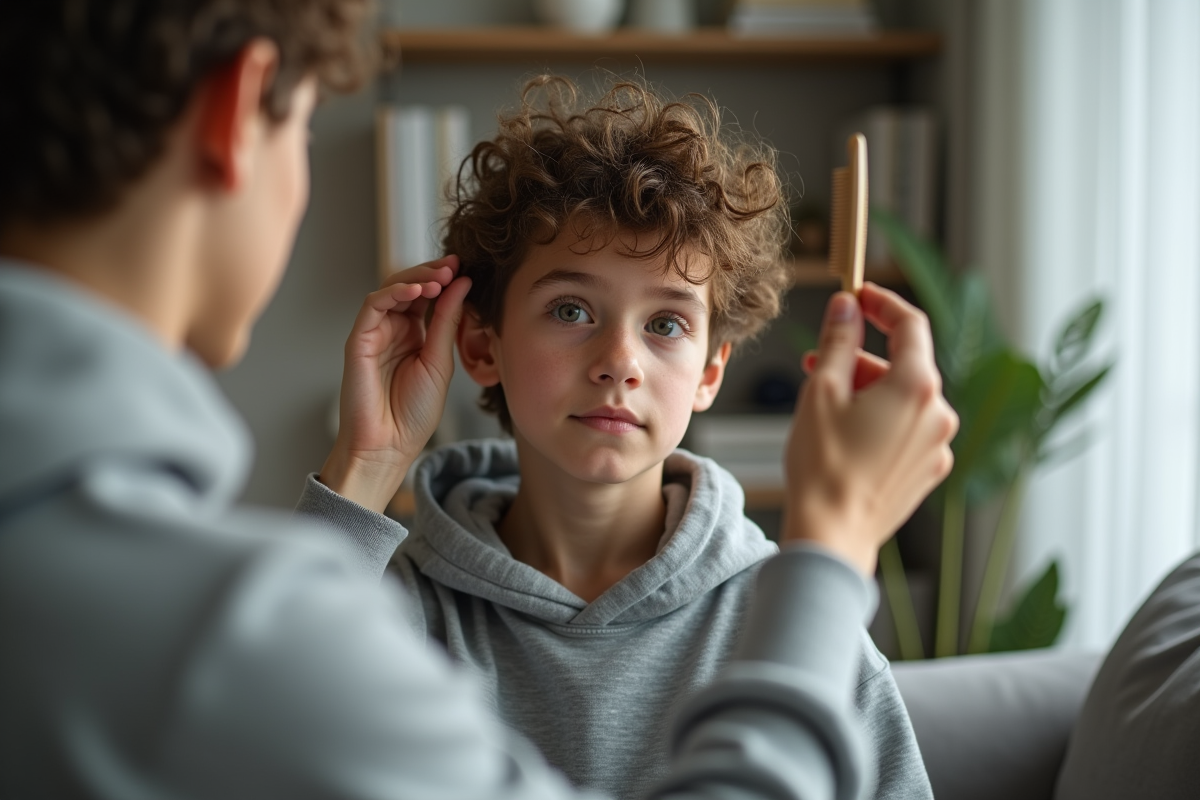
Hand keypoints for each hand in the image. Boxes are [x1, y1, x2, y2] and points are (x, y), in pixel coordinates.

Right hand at [320, 256, 471, 512]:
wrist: (389, 446)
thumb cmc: (414, 414)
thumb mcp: (440, 361)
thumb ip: (447, 321)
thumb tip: (462, 284)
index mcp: (415, 336)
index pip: (428, 296)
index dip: (445, 279)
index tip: (465, 266)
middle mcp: (394, 330)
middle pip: (410, 287)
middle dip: (432, 272)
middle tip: (454, 264)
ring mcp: (375, 333)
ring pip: (391, 289)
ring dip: (416, 278)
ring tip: (440, 277)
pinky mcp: (359, 339)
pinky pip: (374, 306)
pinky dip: (394, 293)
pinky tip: (417, 291)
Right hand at [782, 283, 957, 575]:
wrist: (833, 536)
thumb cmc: (823, 466)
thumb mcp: (822, 391)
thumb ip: (839, 341)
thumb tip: (847, 308)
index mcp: (916, 386)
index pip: (910, 324)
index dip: (882, 303)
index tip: (859, 296)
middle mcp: (938, 413)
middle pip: (903, 365)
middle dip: (861, 358)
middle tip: (819, 362)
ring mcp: (937, 445)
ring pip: (903, 399)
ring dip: (868, 391)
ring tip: (825, 405)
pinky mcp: (929, 470)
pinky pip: (906, 430)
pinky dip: (880, 421)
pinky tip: (846, 436)